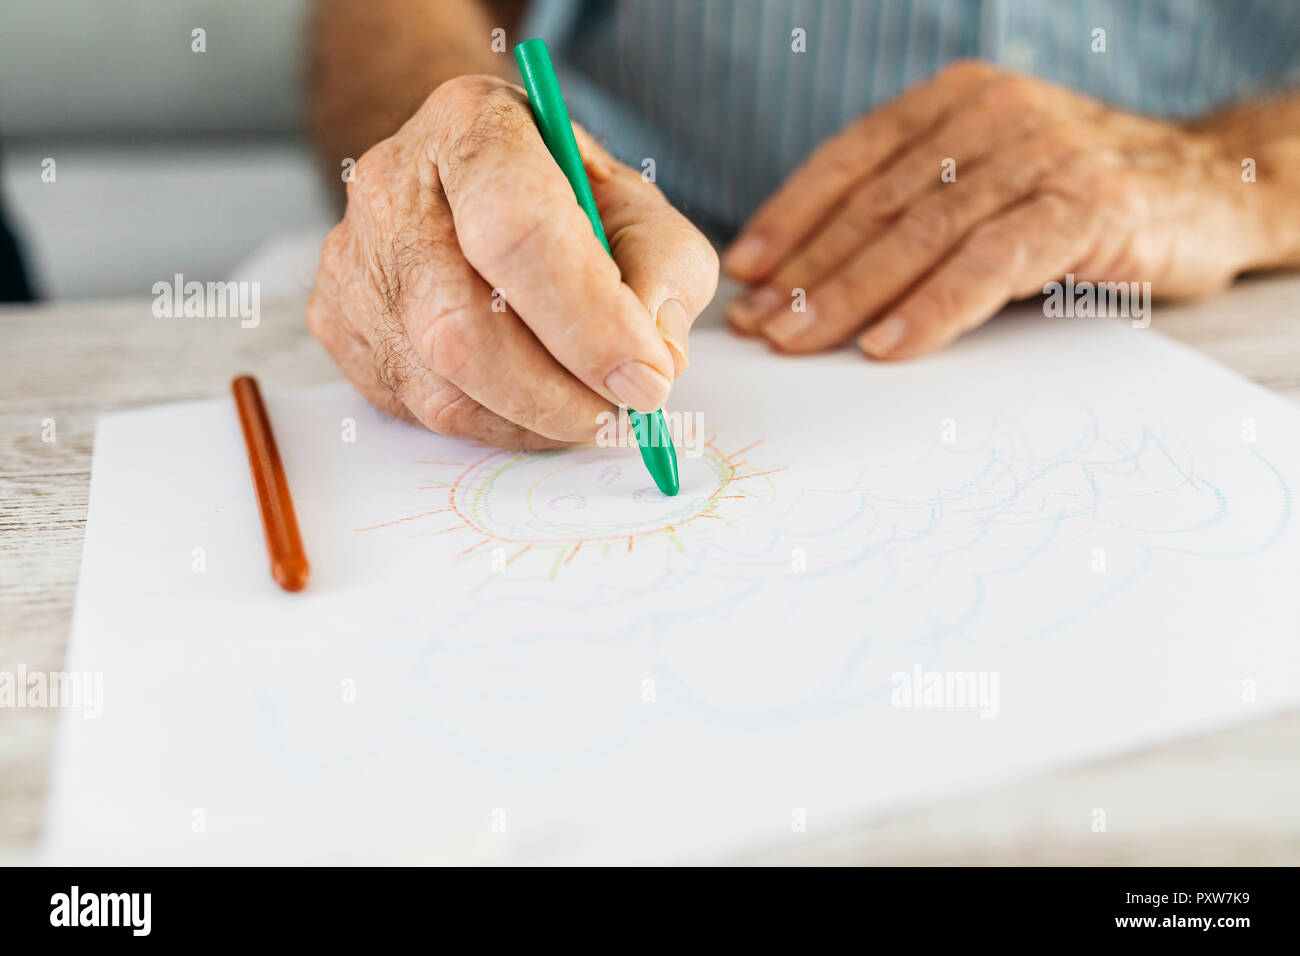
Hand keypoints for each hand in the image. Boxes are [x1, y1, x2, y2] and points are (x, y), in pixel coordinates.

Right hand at [309, 75, 716, 448]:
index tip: (646, 378)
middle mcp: (391, 188)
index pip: (518, 230)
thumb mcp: (639, 210)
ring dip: (533, 420)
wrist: (471, 189)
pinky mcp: (337, 325)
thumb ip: (663, 272)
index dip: (588, 321)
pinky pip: (421, 411)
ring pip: (442, 385)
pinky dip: (497, 426)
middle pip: (463, 326)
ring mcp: (353, 262)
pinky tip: (533, 403)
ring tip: (585, 405)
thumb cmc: (562, 200)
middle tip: (619, 411)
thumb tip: (652, 361)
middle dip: (559, 393)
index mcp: (471, 128)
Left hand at [722, 60, 1268, 358]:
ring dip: (852, 294)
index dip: (791, 218)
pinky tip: (889, 345)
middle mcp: (992, 117)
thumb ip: (916, 208)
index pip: (851, 160)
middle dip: (808, 271)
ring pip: (922, 232)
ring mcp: (1041, 156)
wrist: (1212, 190)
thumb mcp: (988, 183)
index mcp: (955, 103)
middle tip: (760, 326)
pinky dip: (935, 307)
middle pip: (877, 203)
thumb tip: (810, 280)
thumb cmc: (1078, 199)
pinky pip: (990, 262)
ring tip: (802, 341)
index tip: (744, 274)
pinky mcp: (1086, 207)